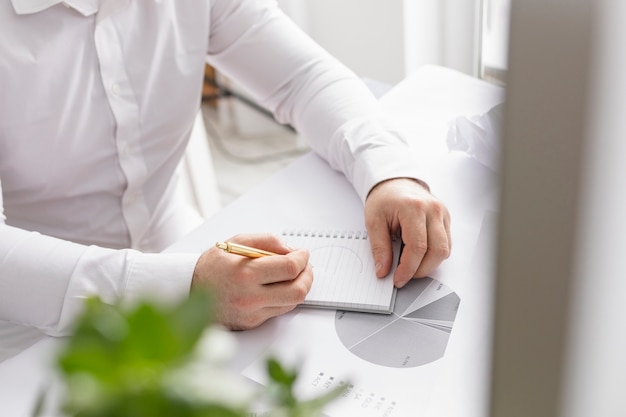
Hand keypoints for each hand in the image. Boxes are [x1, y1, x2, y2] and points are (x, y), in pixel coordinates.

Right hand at [191, 233, 312, 329]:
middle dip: (308, 275)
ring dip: (300, 286)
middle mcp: (250, 296)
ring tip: (294, 274)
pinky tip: (281, 286)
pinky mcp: (253, 322)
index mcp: (245, 273)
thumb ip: (267, 241)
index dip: (302, 258)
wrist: (188, 291)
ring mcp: (252, 313)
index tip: (302, 253)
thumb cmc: (212, 266)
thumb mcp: (236, 242)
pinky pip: (280, 310)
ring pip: (292, 302)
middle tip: (305, 265)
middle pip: (297, 290)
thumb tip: (291, 249)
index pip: (289, 268)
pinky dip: (287, 297)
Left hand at [365, 178, 450, 287]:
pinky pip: (446, 244)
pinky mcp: (446, 220)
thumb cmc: (384, 199)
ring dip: (428, 265)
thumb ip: (379, 247)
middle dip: (420, 270)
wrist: (395, 183)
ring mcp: (442, 214)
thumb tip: (383, 270)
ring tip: (410, 266)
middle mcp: (433, 210)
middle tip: (404, 276)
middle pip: (437, 251)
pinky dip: (433, 256)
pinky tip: (419, 256)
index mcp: (414, 208)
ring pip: (445, 250)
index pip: (418, 247)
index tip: (397, 279)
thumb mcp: (373, 221)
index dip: (408, 268)